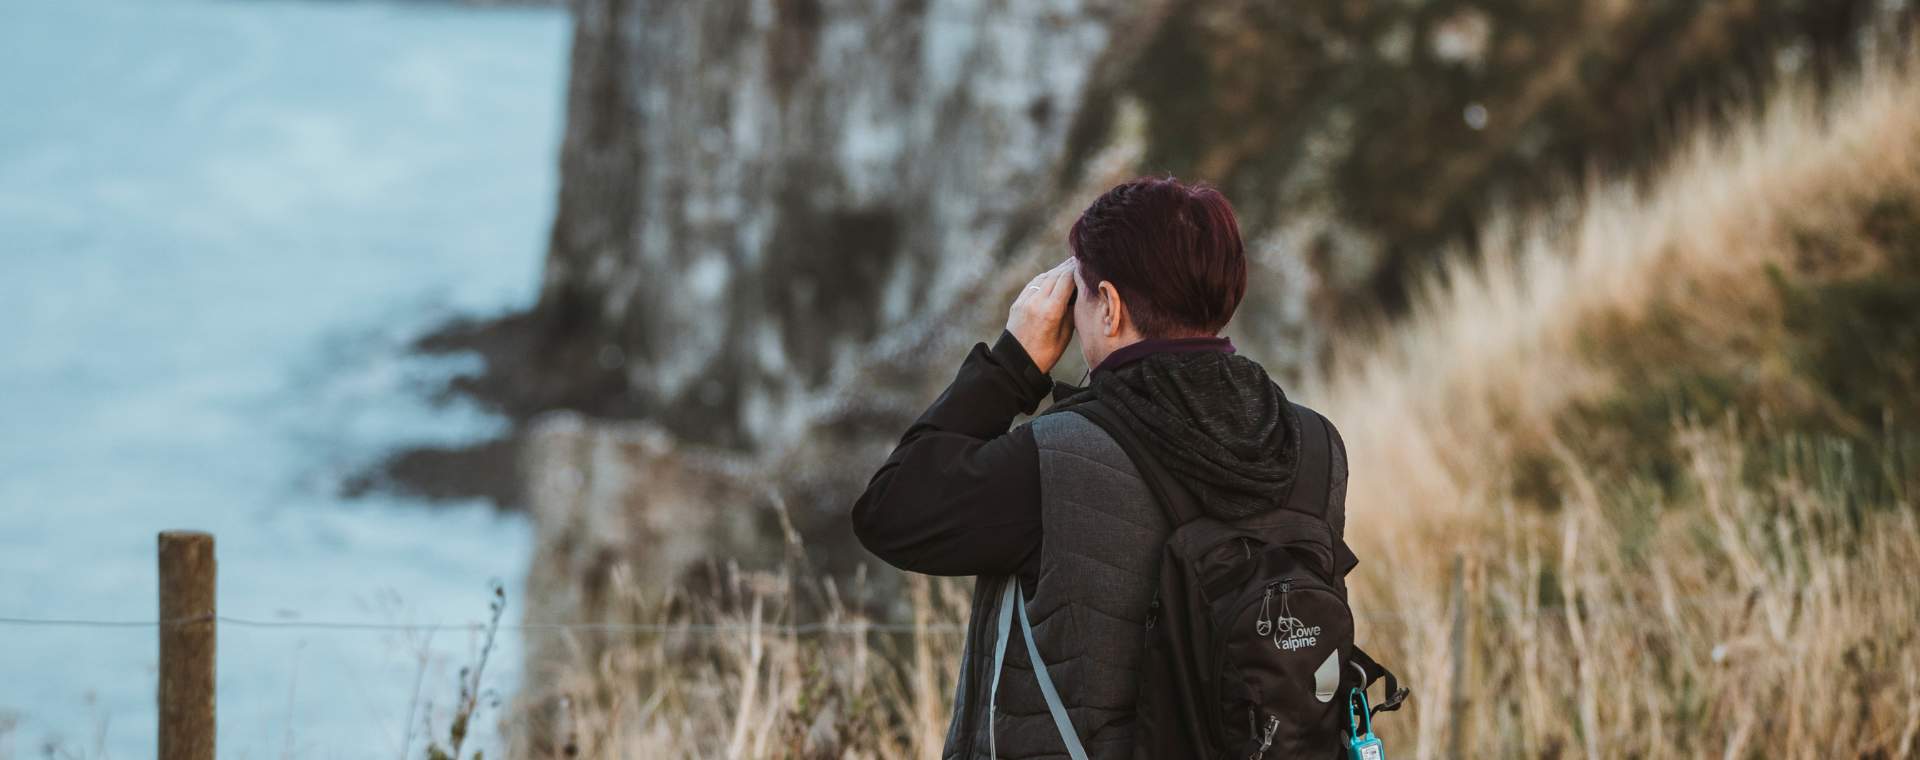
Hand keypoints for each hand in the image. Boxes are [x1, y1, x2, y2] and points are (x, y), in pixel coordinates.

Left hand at [1006, 258, 1075, 372]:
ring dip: (1057, 270)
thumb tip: (1079, 293)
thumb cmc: (1045, 354)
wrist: (1016, 362)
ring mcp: (1025, 300)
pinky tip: (1054, 276)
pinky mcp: (1018, 302)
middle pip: (1056, 275)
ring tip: (1070, 265)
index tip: (1088, 265)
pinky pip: (1034, 284)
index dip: (1078, 270)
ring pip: (1044, 277)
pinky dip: (1046, 277)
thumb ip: (1071, 311)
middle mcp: (1036, 301)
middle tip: (1082, 260)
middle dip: (1069, 267)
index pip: (1067, 280)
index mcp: (1050, 311)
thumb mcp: (1065, 336)